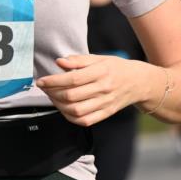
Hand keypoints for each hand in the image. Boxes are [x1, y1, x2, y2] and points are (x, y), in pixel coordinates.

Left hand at [36, 55, 150, 126]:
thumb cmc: (117, 68)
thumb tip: (59, 62)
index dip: (53, 81)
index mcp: (102, 72)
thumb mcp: (100, 58)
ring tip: (54, 98)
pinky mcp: (107, 113)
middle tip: (46, 89)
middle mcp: (104, 88)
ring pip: (76, 110)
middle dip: (53, 93)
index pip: (73, 78)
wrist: (139, 82)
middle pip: (71, 96)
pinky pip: (85, 120)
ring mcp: (106, 103)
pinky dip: (70, 117)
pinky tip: (65, 109)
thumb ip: (79, 60)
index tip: (41, 81)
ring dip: (59, 106)